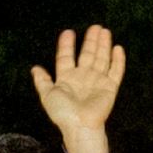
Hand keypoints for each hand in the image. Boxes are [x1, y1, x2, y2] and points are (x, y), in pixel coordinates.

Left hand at [31, 24, 125, 152]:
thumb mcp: (47, 95)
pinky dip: (118, 60)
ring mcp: (97, 81)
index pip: (66, 57)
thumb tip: (34, 68)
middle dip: (91, 41)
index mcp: (67, 78)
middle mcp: (83, 77)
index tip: (68, 32)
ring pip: (101, 58)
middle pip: (87, 54)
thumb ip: (42, 81)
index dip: (66, 45)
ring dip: (103, 45)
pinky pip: (115, 71)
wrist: (80, 125)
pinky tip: (118, 48)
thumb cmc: (63, 112)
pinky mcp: (110, 87)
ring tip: (104, 31)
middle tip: (95, 26)